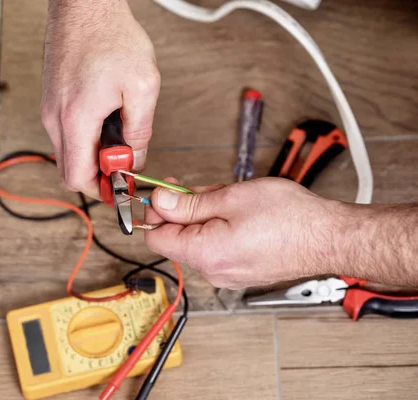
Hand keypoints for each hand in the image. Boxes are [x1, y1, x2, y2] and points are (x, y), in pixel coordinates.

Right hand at [41, 0, 159, 198]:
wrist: (85, 6)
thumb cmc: (109, 36)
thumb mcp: (142, 86)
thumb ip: (140, 131)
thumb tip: (134, 158)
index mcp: (75, 119)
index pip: (78, 177)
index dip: (101, 191)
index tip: (120, 188)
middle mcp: (55, 118)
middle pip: (71, 168)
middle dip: (99, 173)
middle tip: (124, 162)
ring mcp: (50, 108)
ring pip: (69, 151)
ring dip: (94, 152)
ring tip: (118, 133)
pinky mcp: (52, 100)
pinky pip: (66, 132)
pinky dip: (86, 136)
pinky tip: (106, 119)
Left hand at [145, 178, 344, 288]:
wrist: (329, 238)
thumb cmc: (290, 218)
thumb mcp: (231, 198)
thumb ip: (188, 203)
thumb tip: (160, 201)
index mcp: (205, 254)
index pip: (155, 238)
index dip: (155, 212)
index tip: (162, 192)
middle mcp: (213, 271)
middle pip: (177, 238)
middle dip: (182, 209)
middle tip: (199, 188)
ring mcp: (227, 274)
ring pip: (197, 240)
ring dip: (203, 215)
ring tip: (228, 198)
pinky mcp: (240, 271)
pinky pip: (215, 247)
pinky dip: (218, 228)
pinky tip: (237, 213)